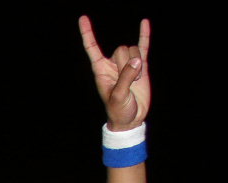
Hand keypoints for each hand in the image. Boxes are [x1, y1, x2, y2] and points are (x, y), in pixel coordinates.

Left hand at [80, 16, 150, 130]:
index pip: (92, 48)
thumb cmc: (119, 110)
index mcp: (101, 70)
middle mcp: (112, 64)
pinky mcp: (141, 66)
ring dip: (139, 65)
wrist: (131, 118)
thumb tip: (137, 59)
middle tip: (129, 82)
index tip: (83, 18)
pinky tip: (145, 22)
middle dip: (128, 63)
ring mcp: (127, 64)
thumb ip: (126, 77)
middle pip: (121, 49)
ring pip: (133, 50)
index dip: (87, 34)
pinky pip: (143, 46)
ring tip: (136, 82)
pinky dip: (144, 35)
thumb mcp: (118, 96)